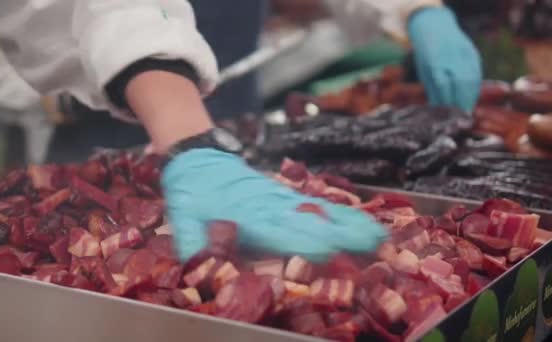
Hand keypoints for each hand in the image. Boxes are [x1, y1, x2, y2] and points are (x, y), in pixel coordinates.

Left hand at [162, 148, 387, 261]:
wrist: (199, 159)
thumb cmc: (192, 194)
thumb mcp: (182, 219)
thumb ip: (192, 244)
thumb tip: (199, 270)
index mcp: (248, 215)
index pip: (282, 231)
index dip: (305, 243)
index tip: (330, 254)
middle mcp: (272, 206)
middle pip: (313, 221)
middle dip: (344, 236)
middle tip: (377, 248)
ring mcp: (283, 199)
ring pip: (322, 211)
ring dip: (352, 225)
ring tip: (381, 236)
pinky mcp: (288, 196)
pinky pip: (320, 205)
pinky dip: (345, 214)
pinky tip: (365, 223)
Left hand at [408, 7, 481, 112]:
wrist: (435, 27)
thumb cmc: (427, 54)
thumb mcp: (425, 72)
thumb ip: (433, 89)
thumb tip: (438, 111)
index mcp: (434, 61)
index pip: (443, 85)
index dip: (446, 101)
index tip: (447, 116)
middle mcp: (450, 56)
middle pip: (460, 83)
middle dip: (461, 102)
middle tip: (460, 118)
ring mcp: (464, 53)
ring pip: (472, 79)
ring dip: (470, 97)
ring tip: (466, 111)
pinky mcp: (473, 52)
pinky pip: (477, 73)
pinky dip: (475, 88)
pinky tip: (471, 98)